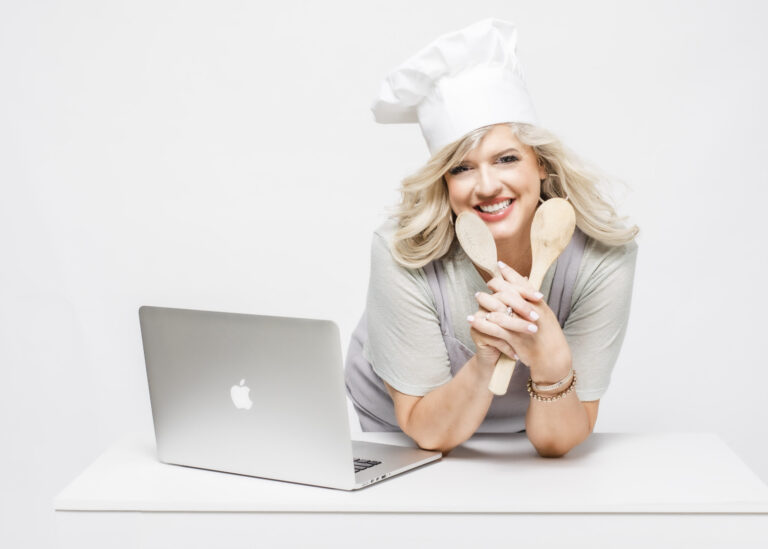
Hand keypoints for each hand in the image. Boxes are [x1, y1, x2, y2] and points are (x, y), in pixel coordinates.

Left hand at [467, 262, 570, 381]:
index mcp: (538, 304)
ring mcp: (522, 325)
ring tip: (477, 297)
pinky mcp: (514, 338)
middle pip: (510, 293)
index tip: (499, 264)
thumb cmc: (547, 334)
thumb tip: (523, 279)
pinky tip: (472, 319)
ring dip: (486, 301)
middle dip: (496, 286)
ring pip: (500, 309)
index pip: (522, 284)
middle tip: (487, 283)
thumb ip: (532, 297)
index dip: (510, 273)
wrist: (552, 356)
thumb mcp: (544, 312)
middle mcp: (531, 312)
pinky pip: (494, 328)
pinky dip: (482, 323)